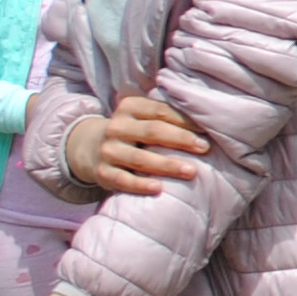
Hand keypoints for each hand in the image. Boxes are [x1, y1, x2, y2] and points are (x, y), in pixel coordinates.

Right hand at [73, 95, 207, 195]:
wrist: (89, 148)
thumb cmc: (131, 132)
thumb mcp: (141, 117)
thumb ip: (165, 116)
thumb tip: (208, 122)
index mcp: (129, 107)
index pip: (160, 111)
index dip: (185, 120)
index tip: (207, 130)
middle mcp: (117, 127)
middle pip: (153, 131)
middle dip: (181, 139)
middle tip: (205, 148)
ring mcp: (108, 150)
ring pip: (140, 158)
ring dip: (167, 165)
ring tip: (191, 171)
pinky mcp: (102, 173)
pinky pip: (123, 180)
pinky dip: (140, 184)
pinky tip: (158, 188)